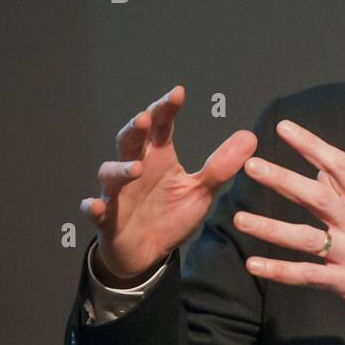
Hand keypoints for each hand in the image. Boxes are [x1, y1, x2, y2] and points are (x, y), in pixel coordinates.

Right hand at [80, 85, 258, 285]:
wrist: (146, 251)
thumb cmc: (170, 214)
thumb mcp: (200, 190)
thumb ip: (221, 166)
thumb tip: (250, 136)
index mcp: (158, 158)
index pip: (160, 126)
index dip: (165, 109)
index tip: (178, 93)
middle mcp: (135, 169)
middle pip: (130, 142)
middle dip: (135, 130)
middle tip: (144, 118)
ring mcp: (118, 194)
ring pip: (110, 174)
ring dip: (120, 170)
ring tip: (136, 168)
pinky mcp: (107, 219)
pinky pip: (95, 210)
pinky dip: (94, 207)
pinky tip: (96, 205)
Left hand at [233, 119, 344, 337]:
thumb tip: (322, 169)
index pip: (339, 165)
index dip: (311, 144)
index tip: (285, 128)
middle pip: (318, 195)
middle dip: (284, 179)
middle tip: (252, 166)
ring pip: (307, 237)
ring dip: (271, 227)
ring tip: (239, 218)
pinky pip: (308, 275)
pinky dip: (279, 270)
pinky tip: (254, 264)